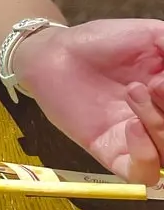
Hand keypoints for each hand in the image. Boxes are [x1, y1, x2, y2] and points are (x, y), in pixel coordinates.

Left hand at [16, 19, 163, 184]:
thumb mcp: (151, 36)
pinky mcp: (112, 153)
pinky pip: (142, 174)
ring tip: (133, 91)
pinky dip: (146, 155)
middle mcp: (161, 121)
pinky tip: (132, 127)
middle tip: (156, 84)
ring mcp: (139, 140)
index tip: (163, 79)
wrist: (56, 52)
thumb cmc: (101, 42)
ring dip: (160, 125)